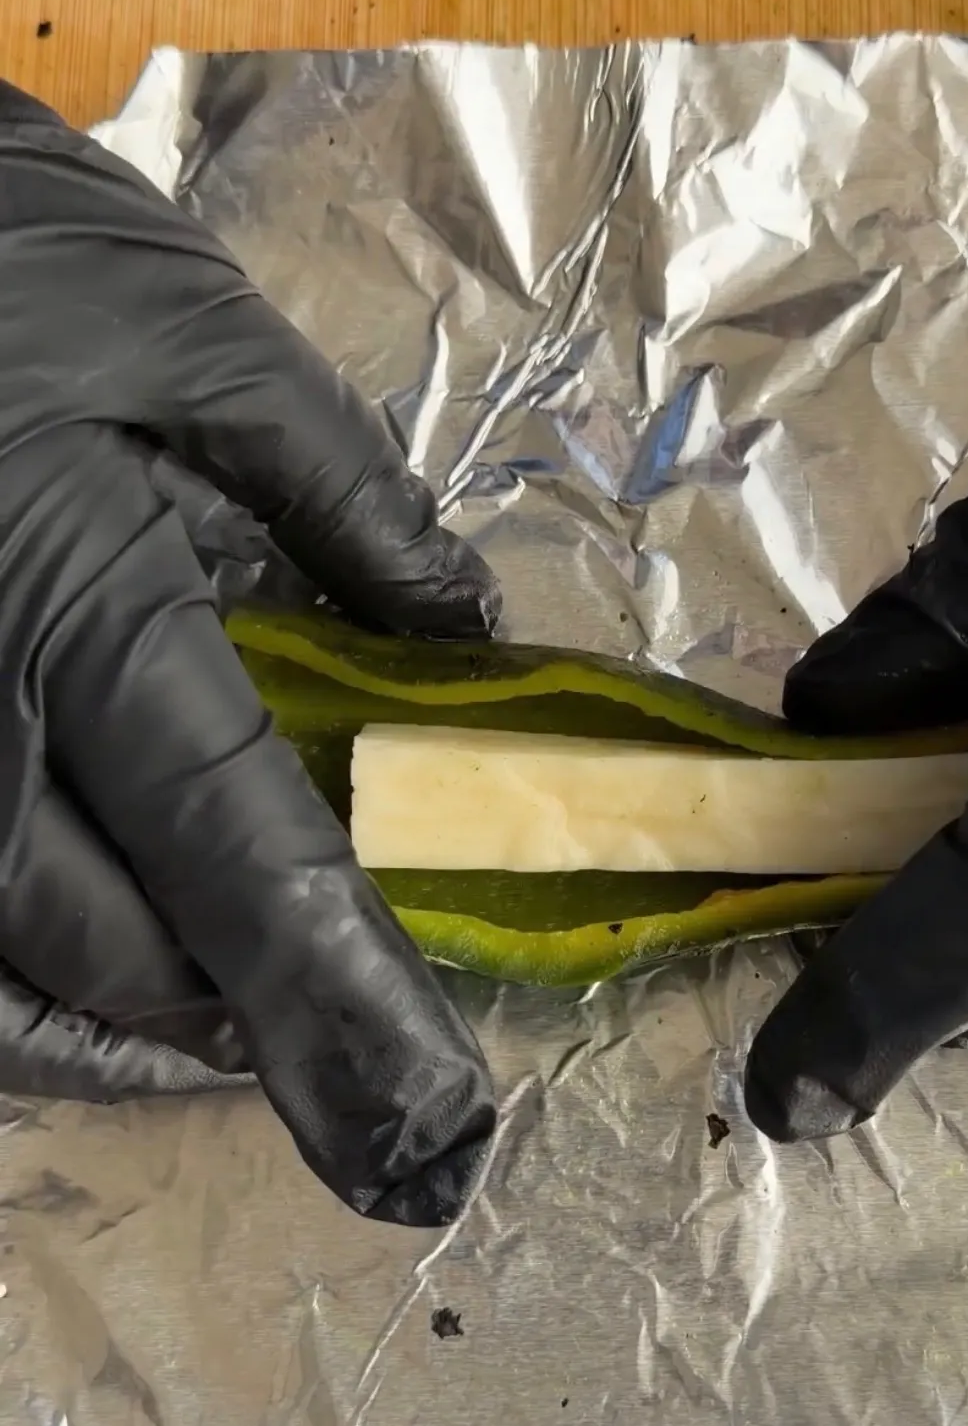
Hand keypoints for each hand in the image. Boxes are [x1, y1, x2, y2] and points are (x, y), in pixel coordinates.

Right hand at [0, 81, 498, 1225]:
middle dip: (235, 1017)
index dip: (341, 989)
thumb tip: (464, 637)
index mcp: (76, 601)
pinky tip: (82, 987)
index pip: (241, 847)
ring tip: (226, 1037)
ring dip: (115, 1035)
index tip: (427, 1097)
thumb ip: (344, 493)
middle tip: (352, 1038)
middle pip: (108, 948)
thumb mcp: (193, 328)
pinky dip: (13, 999)